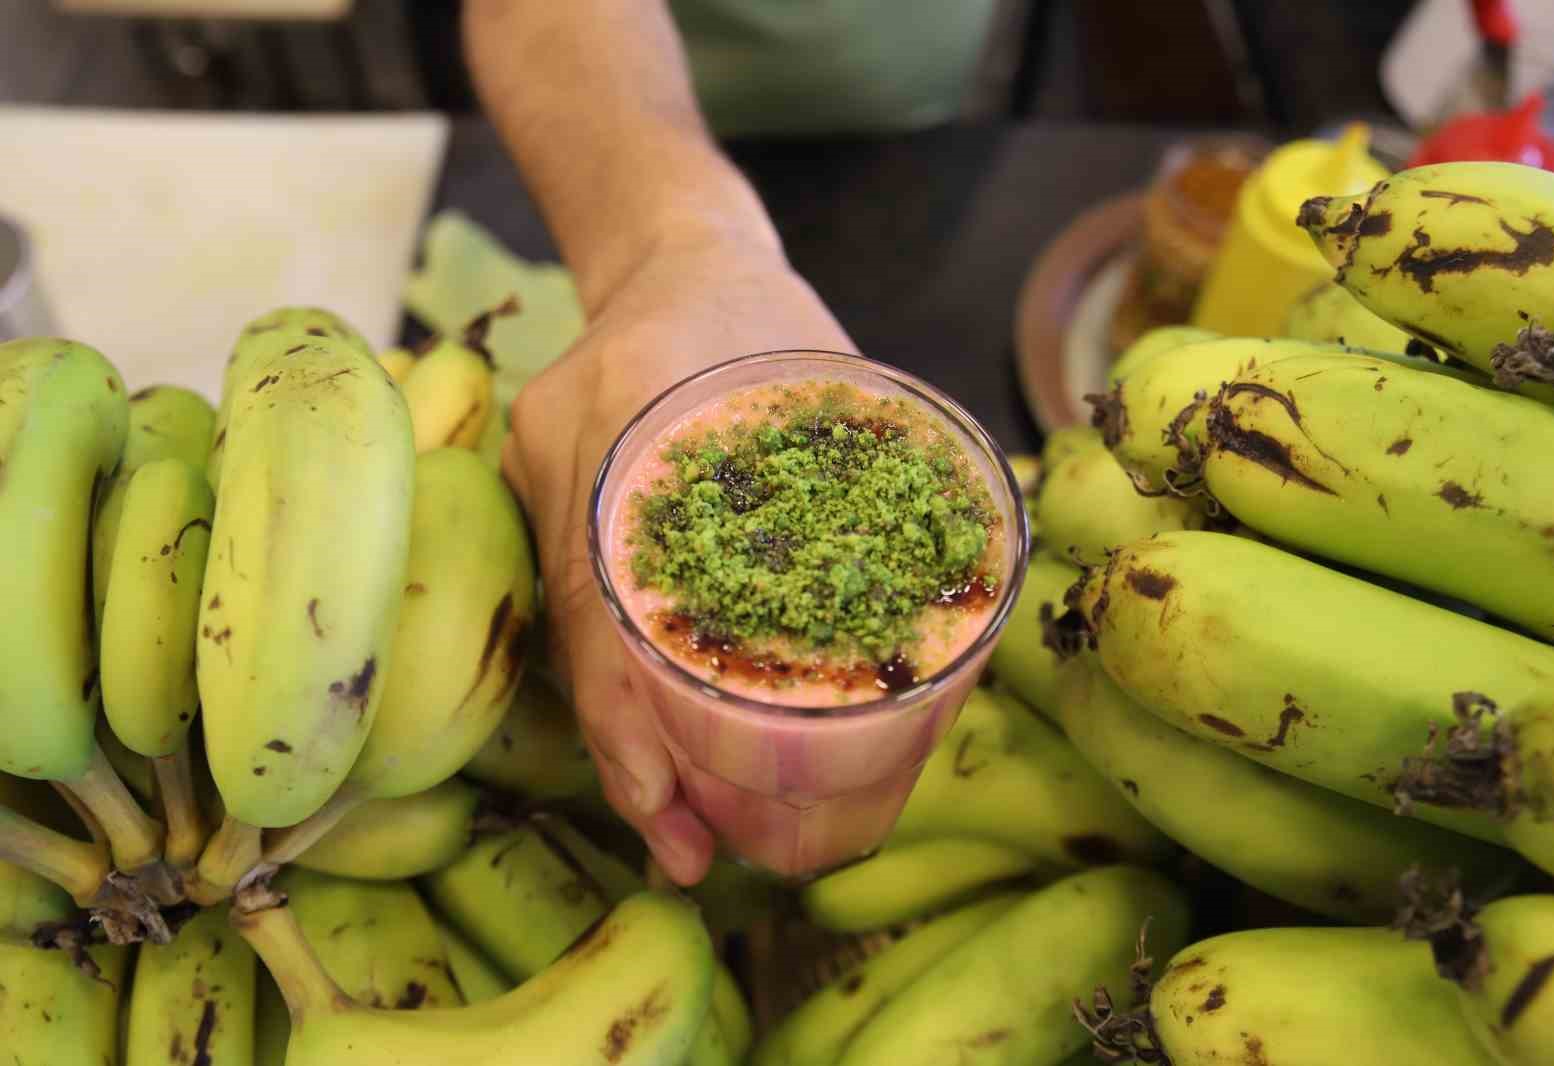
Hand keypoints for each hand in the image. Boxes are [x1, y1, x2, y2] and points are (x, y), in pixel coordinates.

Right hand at [501, 235, 854, 884]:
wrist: (675, 252)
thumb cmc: (775, 327)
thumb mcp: (840, 391)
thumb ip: (876, 502)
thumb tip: (938, 662)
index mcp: (651, 400)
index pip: (621, 594)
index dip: (643, 721)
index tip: (684, 814)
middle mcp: (574, 436)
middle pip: (588, 632)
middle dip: (636, 759)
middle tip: (689, 851)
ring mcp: (539, 456)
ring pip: (573, 627)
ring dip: (624, 731)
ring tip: (677, 826)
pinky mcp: (536, 475)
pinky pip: (570, 593)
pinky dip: (613, 672)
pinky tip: (651, 736)